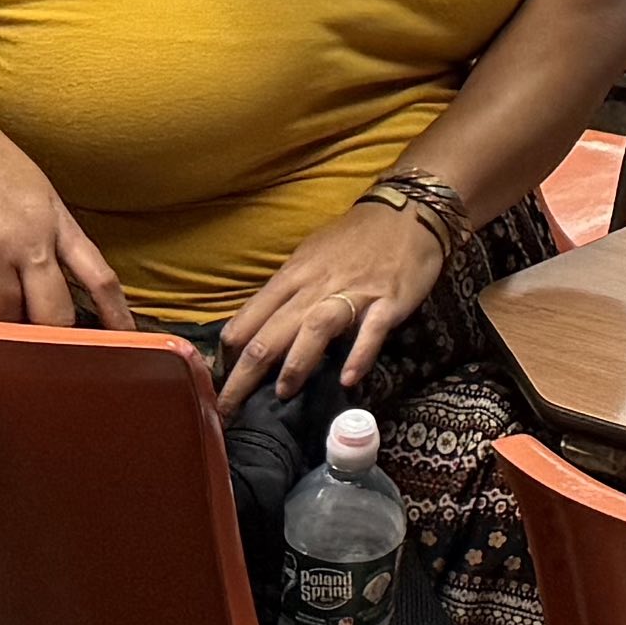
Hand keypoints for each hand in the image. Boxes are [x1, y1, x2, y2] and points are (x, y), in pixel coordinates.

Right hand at [0, 97, 128, 327]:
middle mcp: (30, 239)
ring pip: (3, 317)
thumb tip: (59, 284)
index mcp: (57, 223)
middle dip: (48, 338)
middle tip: (36, 346)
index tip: (128, 341)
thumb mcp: (35, 193)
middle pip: (54, 313)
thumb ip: (51, 237)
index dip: (116, 314)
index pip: (99, 277)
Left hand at [217, 186, 455, 410]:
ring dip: (296, 363)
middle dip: (245, 376)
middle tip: (227, 413)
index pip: (249, 319)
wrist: (407, 211)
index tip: (217, 385)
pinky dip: (358, 355)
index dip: (228, 356)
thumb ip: (287, 292)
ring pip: (315, 328)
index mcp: (292, 276)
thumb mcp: (309, 257)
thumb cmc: (354, 238)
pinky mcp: (388, 301)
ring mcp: (352, 294)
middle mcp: (315, 286)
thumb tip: (259, 327)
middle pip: (272, 332)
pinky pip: (371, 331)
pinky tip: (348, 379)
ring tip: (282, 394)